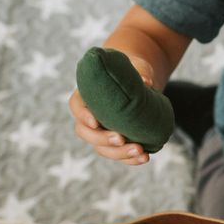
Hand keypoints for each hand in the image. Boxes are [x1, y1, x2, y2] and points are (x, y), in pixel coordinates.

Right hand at [68, 52, 156, 166]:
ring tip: (140, 151)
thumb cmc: (132, 70)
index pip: (76, 107)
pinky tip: (145, 157)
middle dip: (102, 139)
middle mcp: (89, 117)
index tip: (95, 122)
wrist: (140, 82)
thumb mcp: (135, 65)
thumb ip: (139, 71)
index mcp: (86, 96)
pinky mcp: (115, 142)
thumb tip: (146, 82)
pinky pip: (118, 154)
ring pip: (102, 149)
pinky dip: (130, 159)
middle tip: (121, 139)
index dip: (83, 116)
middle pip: (86, 133)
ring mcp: (101, 132)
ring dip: (120, 154)